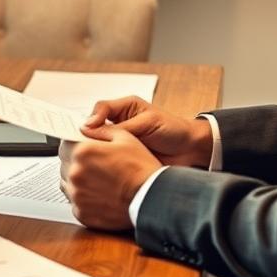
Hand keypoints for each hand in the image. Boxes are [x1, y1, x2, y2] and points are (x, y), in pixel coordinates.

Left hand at [59, 126, 160, 230]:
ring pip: (67, 183)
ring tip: (97, 180)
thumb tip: (87, 128)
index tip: (80, 147)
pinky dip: (83, 199)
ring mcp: (77, 195)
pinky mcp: (81, 213)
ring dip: (78, 180)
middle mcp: (76, 174)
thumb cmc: (141, 169)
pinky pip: (75, 202)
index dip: (74, 143)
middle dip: (75, 161)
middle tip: (93, 165)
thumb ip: (102, 130)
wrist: (151, 199)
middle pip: (64, 163)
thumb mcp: (125, 138)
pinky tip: (99, 195)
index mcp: (83, 152)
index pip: (65, 143)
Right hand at [83, 96, 213, 166]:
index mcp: (124, 108)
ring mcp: (121, 142)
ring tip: (95, 157)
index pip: (99, 109)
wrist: (191, 150)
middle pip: (95, 128)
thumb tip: (92, 127)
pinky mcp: (124, 158)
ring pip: (100, 145)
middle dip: (90, 137)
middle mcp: (119, 124)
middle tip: (85, 145)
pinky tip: (104, 168)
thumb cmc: (173, 129)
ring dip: (97, 151)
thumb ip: (121, 125)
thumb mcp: (147, 121)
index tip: (86, 129)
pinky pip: (109, 160)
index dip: (91, 118)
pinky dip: (105, 164)